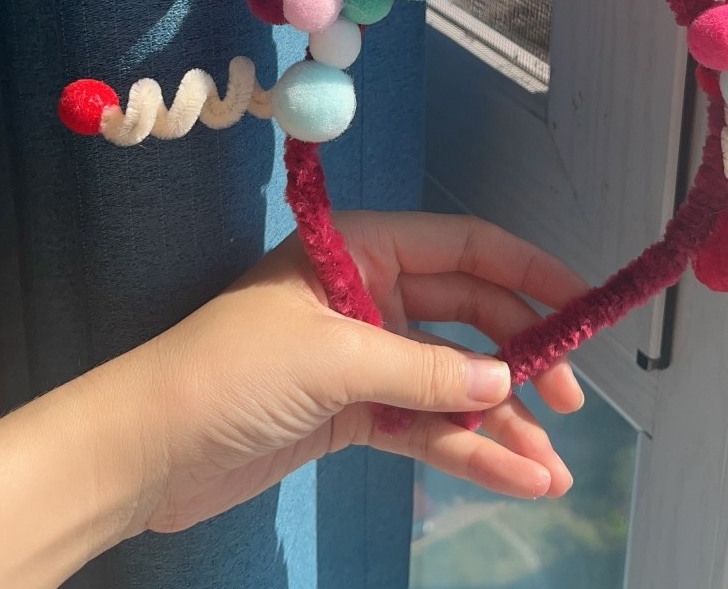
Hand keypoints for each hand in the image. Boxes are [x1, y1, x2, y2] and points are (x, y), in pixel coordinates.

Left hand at [130, 211, 587, 534]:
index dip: (528, 271)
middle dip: (522, 359)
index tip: (583, 305)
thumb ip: (424, 370)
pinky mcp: (356, 413)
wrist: (144, 452)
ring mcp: (367, 357)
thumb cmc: (230, 373)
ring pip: (454, 382)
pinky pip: (426, 425)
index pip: (464, 247)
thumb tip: (505, 384)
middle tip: (569, 403)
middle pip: (470, 318)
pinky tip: (513, 479)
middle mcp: (372, 295)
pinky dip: (466, 452)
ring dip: (502, 425)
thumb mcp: (333, 359)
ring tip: (552, 473)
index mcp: (362, 250)